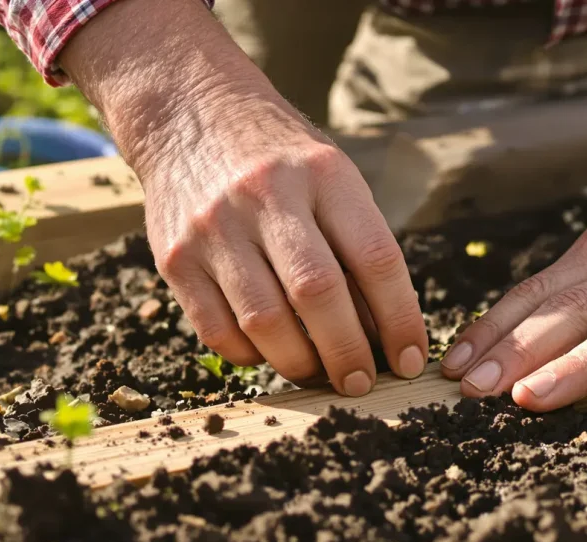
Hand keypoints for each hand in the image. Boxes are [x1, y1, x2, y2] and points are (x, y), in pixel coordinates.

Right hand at [59, 0, 427, 395]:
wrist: (189, 113)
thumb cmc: (281, 159)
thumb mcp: (332, 177)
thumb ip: (356, 245)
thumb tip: (383, 334)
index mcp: (324, 174)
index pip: (376, 258)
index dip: (401, 319)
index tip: (411, 359)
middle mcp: (267, 196)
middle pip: (318, 294)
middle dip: (349, 353)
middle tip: (363, 382)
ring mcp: (214, 227)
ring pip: (264, 321)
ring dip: (300, 363)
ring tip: (319, 373)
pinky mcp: (175, 257)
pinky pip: (217, 330)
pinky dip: (250, 356)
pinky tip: (269, 353)